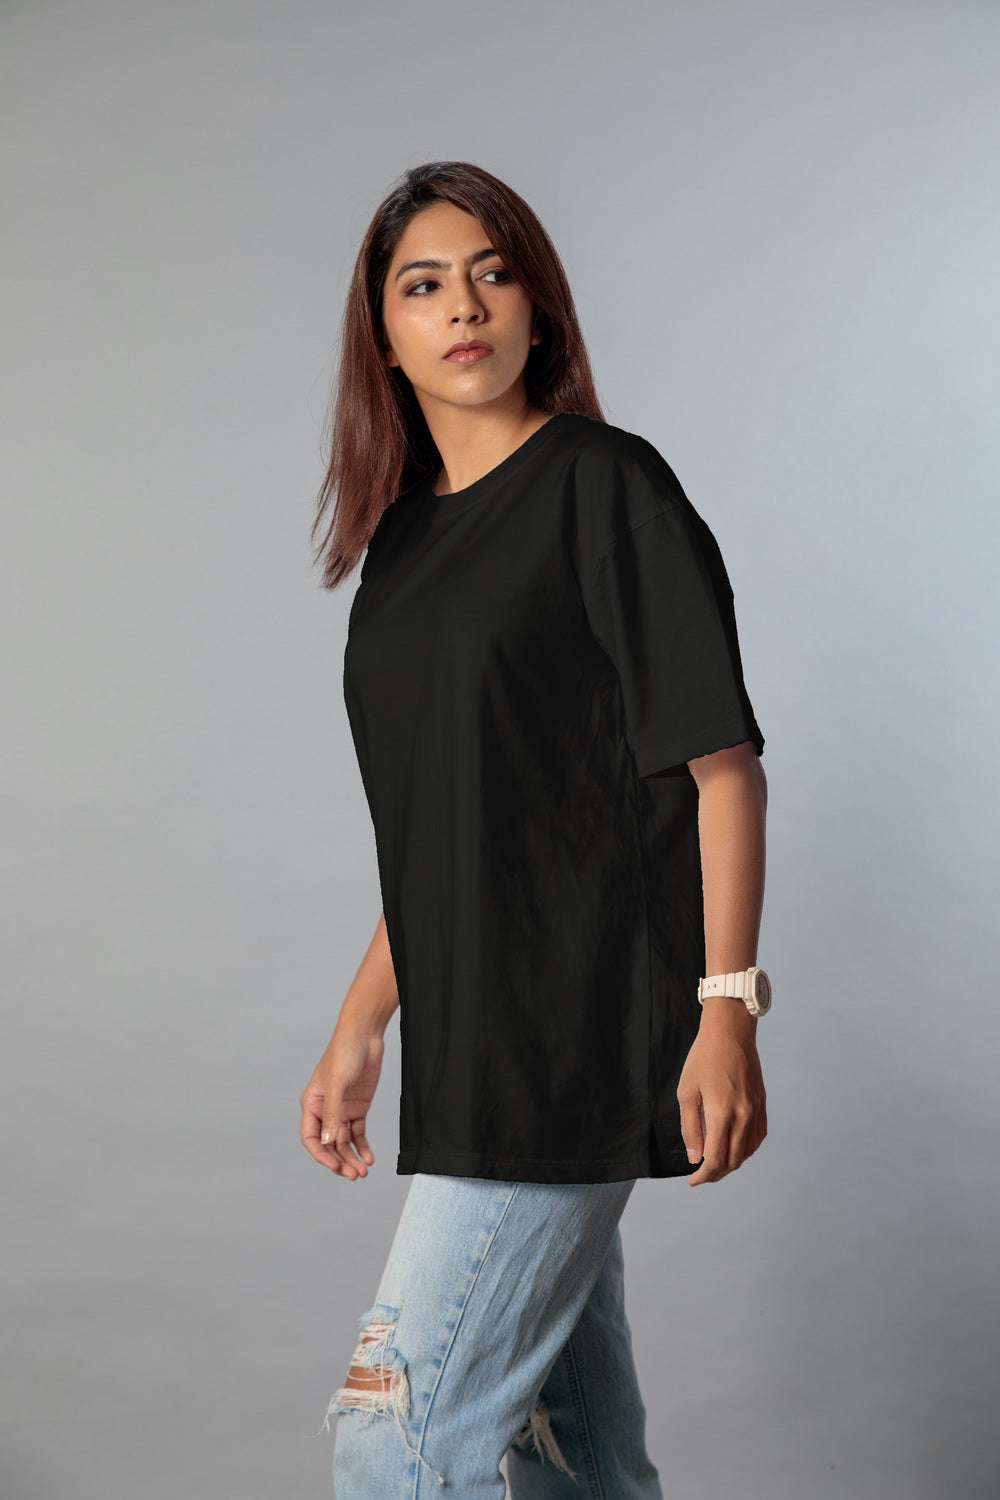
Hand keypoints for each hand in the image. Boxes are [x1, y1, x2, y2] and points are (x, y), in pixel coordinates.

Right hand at [300, 1020, 384, 1179]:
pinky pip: (358, 1133)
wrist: (365, 1035)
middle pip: (329, 1144)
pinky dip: (363, 1146)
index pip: (311, 1138)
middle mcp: (325, 1110)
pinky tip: (370, 1158)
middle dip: (340, 1161)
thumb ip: (333, 1113)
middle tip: (354, 1175)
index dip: (321, 1155)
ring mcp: (342, 1110)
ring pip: (344, 1142)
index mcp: (312, 1104)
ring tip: (363, 1172)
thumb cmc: (344, 1053)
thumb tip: (328, 1142)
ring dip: (352, 1157)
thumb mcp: (337, 1083)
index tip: (336, 1167)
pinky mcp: (358, 1107)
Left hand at [677, 1003, 766, 1185]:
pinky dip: (746, 1150)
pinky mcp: (762, 1104)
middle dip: (716, 1173)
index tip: (693, 1180)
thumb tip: (695, 1157)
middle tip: (702, 1175)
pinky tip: (734, 1148)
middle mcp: (743, 1115)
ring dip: (732, 1164)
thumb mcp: (686, 1091)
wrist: (730, 1032)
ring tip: (715, 1164)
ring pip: (747, 1152)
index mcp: (722, 1113)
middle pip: (733, 1160)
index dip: (704, 1175)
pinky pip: (757, 1137)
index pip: (716, 1159)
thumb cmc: (704, 1058)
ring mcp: (756, 1110)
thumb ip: (690, 1128)